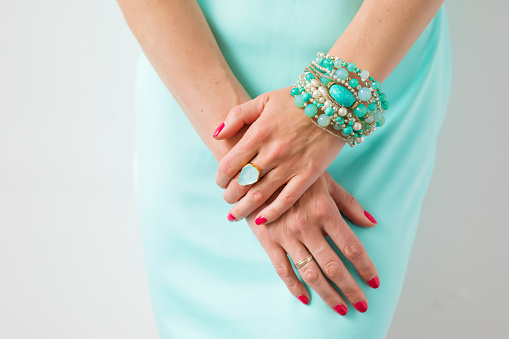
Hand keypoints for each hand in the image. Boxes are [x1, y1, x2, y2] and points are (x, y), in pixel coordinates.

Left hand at [213, 86, 345, 224]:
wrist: (335, 101)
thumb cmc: (297, 99)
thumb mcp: (263, 99)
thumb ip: (237, 116)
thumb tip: (216, 134)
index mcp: (258, 133)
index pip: (229, 164)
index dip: (220, 177)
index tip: (220, 181)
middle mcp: (271, 152)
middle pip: (241, 183)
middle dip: (230, 195)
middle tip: (228, 199)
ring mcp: (290, 165)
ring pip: (259, 195)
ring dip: (243, 208)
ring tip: (235, 215)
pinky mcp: (309, 175)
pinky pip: (286, 200)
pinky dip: (272, 213)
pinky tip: (261, 221)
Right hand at [245, 171, 378, 314]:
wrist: (256, 171)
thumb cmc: (296, 175)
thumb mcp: (326, 182)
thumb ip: (349, 203)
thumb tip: (371, 222)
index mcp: (324, 211)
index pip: (351, 246)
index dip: (365, 267)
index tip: (374, 282)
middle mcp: (307, 226)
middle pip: (333, 266)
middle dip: (350, 289)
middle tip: (362, 305)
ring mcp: (286, 235)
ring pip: (310, 273)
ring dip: (328, 294)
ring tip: (341, 308)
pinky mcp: (268, 241)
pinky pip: (283, 270)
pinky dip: (295, 287)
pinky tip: (306, 298)